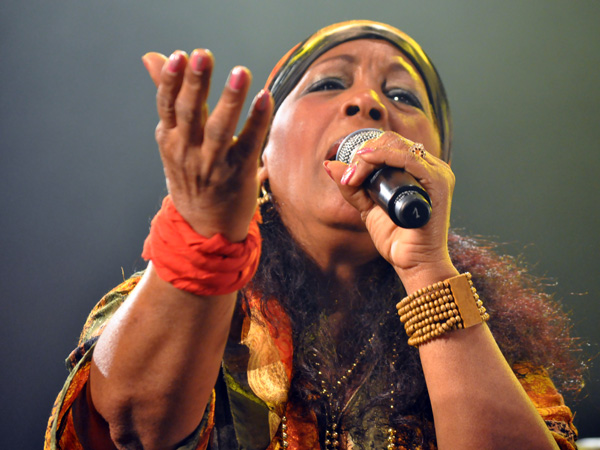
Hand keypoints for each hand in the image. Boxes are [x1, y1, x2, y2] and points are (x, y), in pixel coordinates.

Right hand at [142, 49, 272, 241]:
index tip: (178, 56)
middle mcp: (188, 151)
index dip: (171, 81)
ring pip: (219, 129)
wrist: (204, 226)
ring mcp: (213, 163)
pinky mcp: (239, 172)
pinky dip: (256, 120)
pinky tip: (264, 97)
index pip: (167, 106)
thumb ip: (169, 96)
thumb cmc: (190, 175)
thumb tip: (151, 57)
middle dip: (195, 83)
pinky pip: (249, 143)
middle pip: (191, 113)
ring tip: (240, 72)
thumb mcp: (172, 139)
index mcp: (170, 139)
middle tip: (202, 55)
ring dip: (230, 99)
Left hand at [324, 132, 456, 287]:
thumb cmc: (397, 239)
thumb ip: (352, 187)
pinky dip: (386, 156)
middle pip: (392, 140)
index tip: (347, 176)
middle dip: (363, 155)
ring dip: (369, 156)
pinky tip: (368, 160)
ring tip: (354, 176)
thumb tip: (329, 165)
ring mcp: (436, 173)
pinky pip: (410, 159)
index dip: (363, 153)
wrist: (414, 264)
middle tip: (349, 177)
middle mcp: (429, 167)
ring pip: (398, 145)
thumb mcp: (368, 208)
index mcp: (416, 170)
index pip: (388, 144)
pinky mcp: (438, 183)